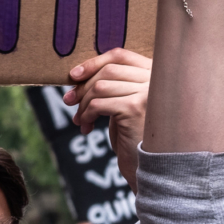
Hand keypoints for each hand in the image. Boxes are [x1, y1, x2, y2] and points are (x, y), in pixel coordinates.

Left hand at [67, 48, 150, 187]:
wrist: (151, 168)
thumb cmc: (135, 137)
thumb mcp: (125, 104)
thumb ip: (113, 86)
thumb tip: (77, 75)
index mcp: (154, 74)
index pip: (120, 55)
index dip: (94, 62)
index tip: (74, 75)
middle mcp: (155, 79)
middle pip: (108, 70)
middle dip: (83, 86)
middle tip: (69, 102)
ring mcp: (146, 92)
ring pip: (100, 87)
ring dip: (83, 104)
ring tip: (80, 120)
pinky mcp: (135, 108)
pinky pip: (98, 103)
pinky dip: (87, 115)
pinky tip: (87, 128)